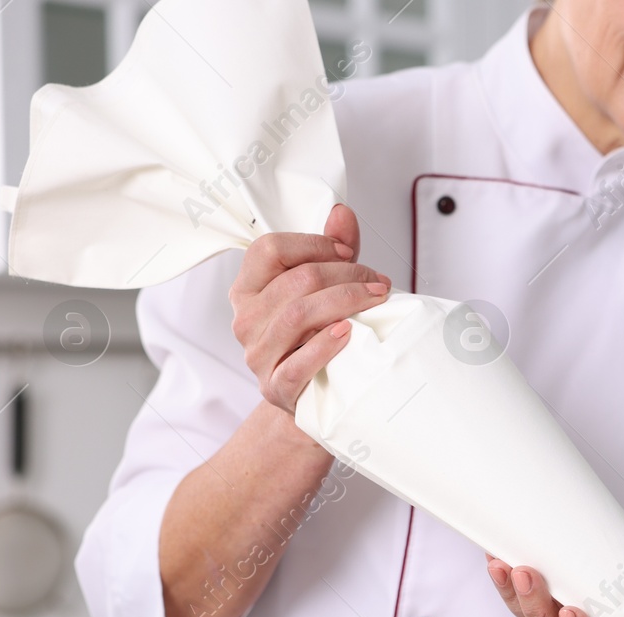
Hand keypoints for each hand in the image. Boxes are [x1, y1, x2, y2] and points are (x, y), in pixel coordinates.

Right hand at [229, 203, 392, 412]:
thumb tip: (342, 213)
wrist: (314, 395)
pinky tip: (348, 333)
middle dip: (345, 274)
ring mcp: (257, 355)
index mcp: (247, 288)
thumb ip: (332, 251)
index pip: (269, 249)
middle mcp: (245, 319)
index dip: (313, 245)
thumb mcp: (324, 288)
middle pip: (295, 281)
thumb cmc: (317, 335)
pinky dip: (326, 345)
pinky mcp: (275, 388)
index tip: (348, 253)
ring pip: (298, 315)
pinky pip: (298, 363)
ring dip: (345, 301)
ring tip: (375, 299)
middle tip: (378, 282)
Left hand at [486, 532, 623, 616]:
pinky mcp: (526, 608)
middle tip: (528, 576)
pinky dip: (501, 579)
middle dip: (535, 606)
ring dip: (511, 592)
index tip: (572, 612)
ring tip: (503, 565)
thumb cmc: (623, 593)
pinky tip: (494, 557)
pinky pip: (510, 599)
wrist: (606, 593)